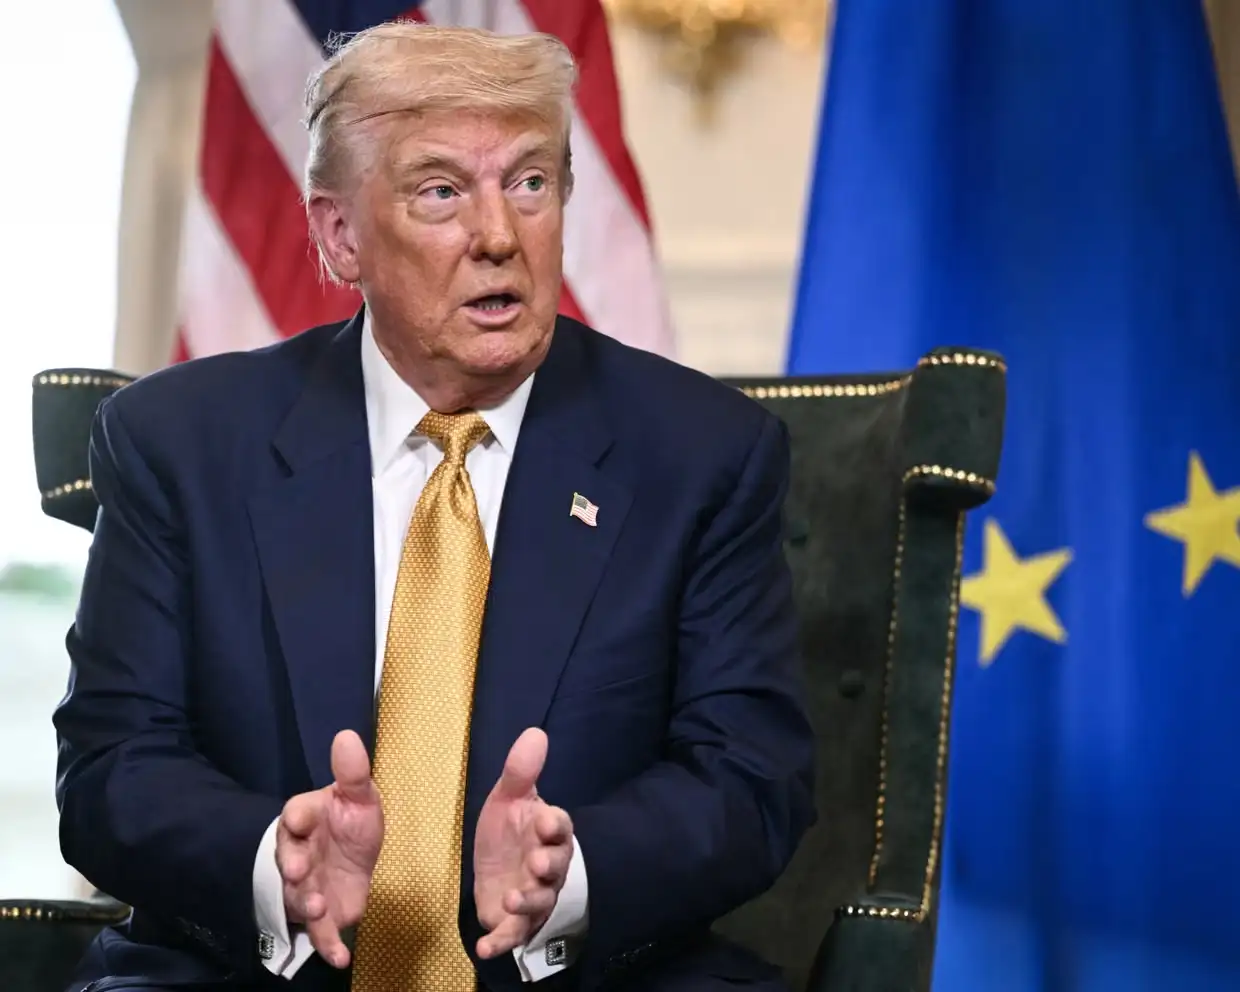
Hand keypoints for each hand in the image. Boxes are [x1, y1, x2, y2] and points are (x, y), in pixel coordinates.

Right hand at [276, 730, 382, 968]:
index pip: (296, 815)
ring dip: (306, 904)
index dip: (298, 818)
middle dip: (291, 865)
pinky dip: (328, 946)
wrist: (351, 857)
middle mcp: (300, 854)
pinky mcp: (323, 914)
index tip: (300, 818)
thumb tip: (348, 735)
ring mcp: (308, 887)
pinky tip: (339, 958)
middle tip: (297, 870)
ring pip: (299, 897)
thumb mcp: (358, 797)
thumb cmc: (349, 822)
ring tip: (316, 907)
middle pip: (289, 860)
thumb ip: (353, 773)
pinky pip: (321, 933)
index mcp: (307, 820)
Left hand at [474, 728, 573, 958]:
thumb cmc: (511, 831)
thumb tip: (534, 731)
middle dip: (548, 867)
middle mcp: (547, 867)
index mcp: (548, 833)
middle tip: (537, 863)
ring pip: (539, 902)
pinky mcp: (516, 922)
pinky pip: (513, 934)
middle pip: (556, 868)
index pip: (560, 827)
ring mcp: (534, 896)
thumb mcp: (509, 799)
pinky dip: (501, 941)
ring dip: (528, 902)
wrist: (500, 870)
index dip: (555, 825)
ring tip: (513, 899)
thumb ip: (520, 772)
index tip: (546, 821)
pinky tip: (484, 946)